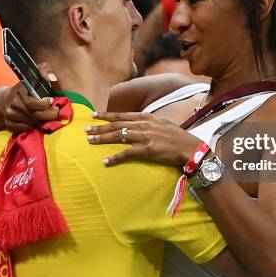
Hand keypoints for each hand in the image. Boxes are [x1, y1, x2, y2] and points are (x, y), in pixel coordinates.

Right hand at [1, 82, 58, 132]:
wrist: (0, 102)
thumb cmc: (20, 92)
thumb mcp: (28, 83)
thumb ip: (40, 80)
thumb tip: (52, 78)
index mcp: (18, 92)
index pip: (33, 103)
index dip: (45, 104)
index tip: (51, 101)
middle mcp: (13, 105)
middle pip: (35, 115)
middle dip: (49, 114)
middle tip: (55, 111)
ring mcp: (10, 116)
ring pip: (32, 123)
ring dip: (41, 120)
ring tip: (46, 115)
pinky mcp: (9, 125)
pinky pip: (26, 129)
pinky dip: (33, 126)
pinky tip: (37, 121)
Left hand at [86, 111, 201, 166]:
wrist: (189, 147)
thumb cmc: (177, 137)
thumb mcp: (162, 123)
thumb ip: (149, 122)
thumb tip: (138, 122)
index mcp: (146, 117)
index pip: (122, 115)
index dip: (106, 115)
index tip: (94, 115)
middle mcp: (143, 124)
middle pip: (116, 125)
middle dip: (99, 127)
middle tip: (86, 130)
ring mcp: (144, 137)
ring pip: (118, 136)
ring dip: (102, 139)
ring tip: (90, 141)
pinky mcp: (146, 150)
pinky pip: (126, 153)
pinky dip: (114, 158)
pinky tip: (105, 161)